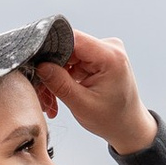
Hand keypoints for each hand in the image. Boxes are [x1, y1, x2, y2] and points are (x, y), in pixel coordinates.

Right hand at [37, 29, 157, 157]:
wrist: (129, 127)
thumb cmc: (112, 119)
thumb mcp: (82, 105)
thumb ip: (59, 83)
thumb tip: (39, 65)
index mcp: (111, 56)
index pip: (72, 38)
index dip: (50, 48)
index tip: (36, 65)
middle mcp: (110, 47)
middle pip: (68, 48)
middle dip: (52, 69)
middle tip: (42, 93)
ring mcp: (104, 51)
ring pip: (67, 56)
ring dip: (56, 76)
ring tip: (51, 100)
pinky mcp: (99, 57)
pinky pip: (73, 61)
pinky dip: (64, 77)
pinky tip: (60, 93)